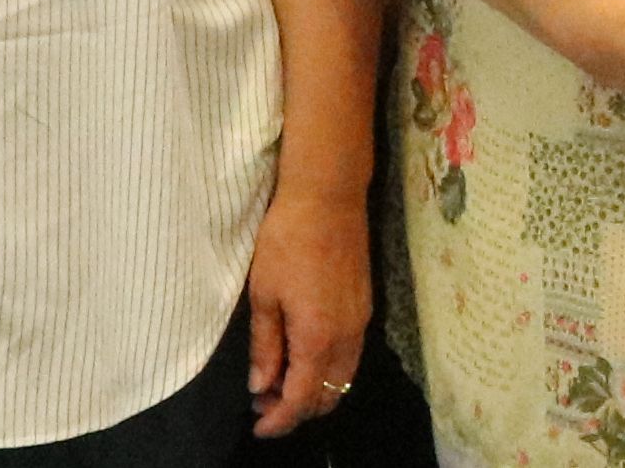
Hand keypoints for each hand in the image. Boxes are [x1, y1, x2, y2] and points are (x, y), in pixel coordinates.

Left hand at [241, 186, 374, 437]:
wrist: (328, 197)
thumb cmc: (287, 241)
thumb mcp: (264, 295)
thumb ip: (265, 346)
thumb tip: (261, 387)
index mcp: (317, 339)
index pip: (301, 399)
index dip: (279, 420)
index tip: (258, 426)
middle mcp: (346, 339)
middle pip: (328, 397)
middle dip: (296, 409)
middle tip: (263, 402)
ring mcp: (360, 323)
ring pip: (342, 379)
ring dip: (314, 390)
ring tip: (279, 381)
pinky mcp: (365, 308)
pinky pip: (350, 357)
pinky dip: (327, 370)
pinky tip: (303, 355)